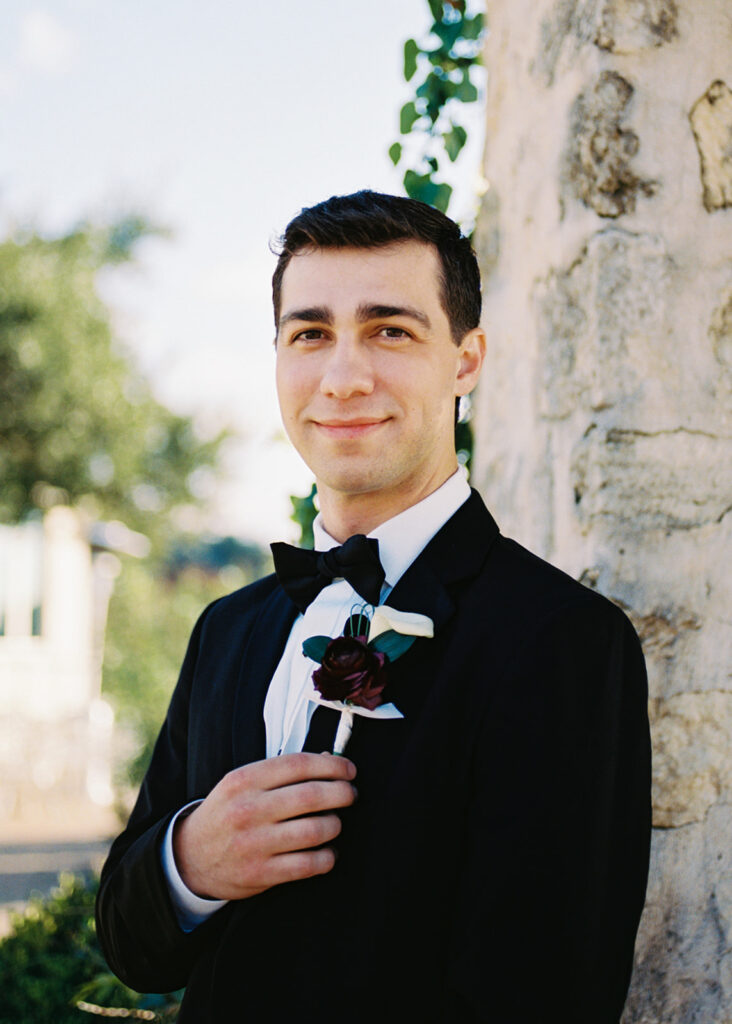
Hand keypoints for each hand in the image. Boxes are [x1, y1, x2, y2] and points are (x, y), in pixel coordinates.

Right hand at [173, 752, 356, 900]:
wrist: (190, 857)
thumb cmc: (227, 813)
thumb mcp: (243, 783)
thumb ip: (282, 772)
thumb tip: (328, 759)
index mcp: (244, 780)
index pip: (298, 764)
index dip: (331, 765)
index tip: (349, 769)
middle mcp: (248, 809)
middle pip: (311, 796)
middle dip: (342, 792)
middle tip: (351, 794)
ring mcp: (254, 843)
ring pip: (315, 830)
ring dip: (335, 824)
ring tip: (335, 822)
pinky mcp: (261, 873)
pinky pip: (308, 865)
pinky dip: (327, 857)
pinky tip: (328, 851)